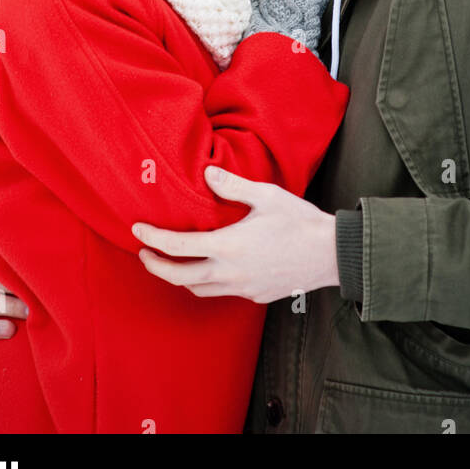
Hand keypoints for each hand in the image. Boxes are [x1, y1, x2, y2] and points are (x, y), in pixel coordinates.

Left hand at [132, 166, 338, 302]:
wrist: (331, 254)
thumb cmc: (299, 221)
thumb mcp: (266, 195)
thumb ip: (232, 186)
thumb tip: (206, 173)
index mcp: (228, 247)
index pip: (178, 247)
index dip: (153, 239)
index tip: (138, 231)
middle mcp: (230, 273)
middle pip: (179, 278)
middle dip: (156, 266)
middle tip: (144, 253)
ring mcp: (242, 288)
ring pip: (199, 290)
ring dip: (180, 278)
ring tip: (174, 262)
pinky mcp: (255, 296)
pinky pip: (222, 293)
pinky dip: (208, 282)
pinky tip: (213, 268)